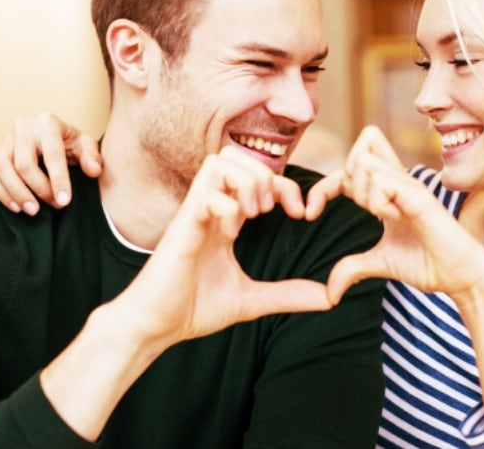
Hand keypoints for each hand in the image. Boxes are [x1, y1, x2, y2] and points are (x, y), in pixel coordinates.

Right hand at [0, 113, 102, 214]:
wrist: (49, 137)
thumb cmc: (69, 143)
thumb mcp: (84, 145)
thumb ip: (92, 156)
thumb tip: (94, 170)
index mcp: (48, 123)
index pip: (52, 154)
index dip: (58, 179)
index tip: (64, 202)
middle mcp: (24, 127)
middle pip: (24, 163)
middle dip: (38, 188)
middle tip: (53, 206)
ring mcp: (6, 140)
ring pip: (3, 168)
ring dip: (16, 193)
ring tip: (32, 211)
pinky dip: (1, 193)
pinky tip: (17, 207)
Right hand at [108, 146, 325, 349]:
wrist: (154, 327)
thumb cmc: (192, 308)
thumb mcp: (251, 300)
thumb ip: (288, 295)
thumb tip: (329, 299)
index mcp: (225, 218)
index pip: (258, 176)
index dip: (286, 186)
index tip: (301, 214)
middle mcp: (210, 208)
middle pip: (236, 155)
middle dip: (264, 175)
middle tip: (271, 211)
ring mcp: (194, 214)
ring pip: (220, 162)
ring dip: (246, 183)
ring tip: (253, 215)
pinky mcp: (181, 227)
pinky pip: (205, 194)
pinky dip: (226, 206)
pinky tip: (232, 232)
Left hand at [306, 126, 483, 303]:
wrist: (462, 276)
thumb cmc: (428, 264)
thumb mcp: (380, 263)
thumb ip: (353, 268)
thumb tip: (330, 292)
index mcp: (387, 191)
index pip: (347, 167)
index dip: (322, 186)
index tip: (308, 214)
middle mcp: (398, 181)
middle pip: (357, 149)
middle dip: (339, 179)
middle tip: (348, 211)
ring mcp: (409, 185)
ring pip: (363, 162)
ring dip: (361, 191)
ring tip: (380, 215)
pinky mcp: (419, 196)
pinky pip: (382, 182)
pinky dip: (378, 202)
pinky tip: (394, 218)